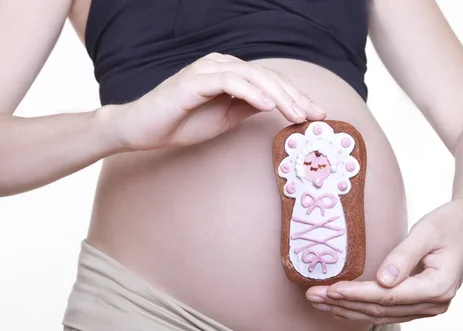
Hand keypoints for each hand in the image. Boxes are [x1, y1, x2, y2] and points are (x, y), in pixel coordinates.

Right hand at [106, 53, 325, 150]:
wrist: (142, 130)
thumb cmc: (182, 123)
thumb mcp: (225, 118)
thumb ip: (248, 108)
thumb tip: (277, 107)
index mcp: (230, 73)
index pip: (270, 81)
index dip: (296, 97)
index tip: (316, 114)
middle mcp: (221, 65)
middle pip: (268, 76)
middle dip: (295, 96)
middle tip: (315, 115)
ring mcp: (207, 69)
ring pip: (253, 76)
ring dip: (279, 95)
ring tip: (297, 114)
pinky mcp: (194, 80)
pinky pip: (229, 82)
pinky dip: (251, 93)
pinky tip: (268, 107)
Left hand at [305, 198, 462, 324]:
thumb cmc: (450, 222)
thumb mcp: (426, 232)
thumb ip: (403, 256)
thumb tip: (382, 281)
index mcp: (439, 286)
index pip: (388, 296)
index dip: (356, 294)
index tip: (330, 289)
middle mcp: (436, 304)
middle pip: (381, 310)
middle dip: (344, 304)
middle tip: (312, 296)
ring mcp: (430, 307)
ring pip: (382, 316)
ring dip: (348, 310)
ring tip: (319, 302)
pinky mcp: (422, 303)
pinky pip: (388, 312)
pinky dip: (362, 309)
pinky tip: (340, 306)